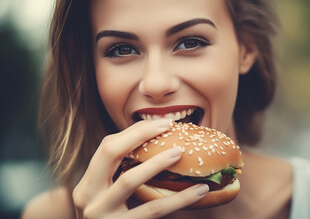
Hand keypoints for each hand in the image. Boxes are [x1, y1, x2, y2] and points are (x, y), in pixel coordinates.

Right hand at [72, 119, 208, 218]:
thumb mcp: (107, 198)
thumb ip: (120, 176)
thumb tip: (156, 145)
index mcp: (86, 185)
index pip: (106, 147)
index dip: (133, 132)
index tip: (159, 124)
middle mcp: (87, 197)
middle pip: (110, 152)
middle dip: (139, 134)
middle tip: (167, 125)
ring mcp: (100, 214)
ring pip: (129, 180)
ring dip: (156, 163)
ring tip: (180, 152)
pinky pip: (153, 210)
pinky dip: (179, 199)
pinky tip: (199, 191)